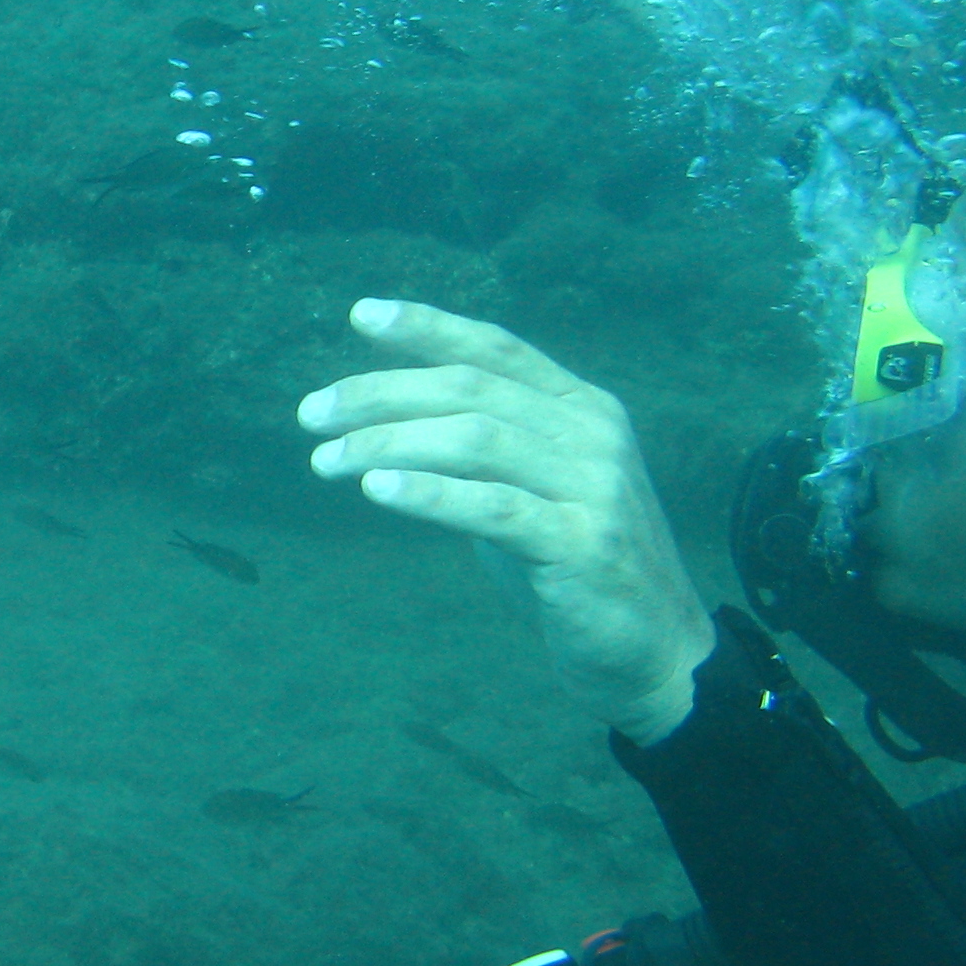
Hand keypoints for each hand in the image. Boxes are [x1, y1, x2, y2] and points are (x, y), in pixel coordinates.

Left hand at [297, 300, 716, 742]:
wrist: (654, 650)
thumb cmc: (574, 567)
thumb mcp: (532, 489)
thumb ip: (486, 449)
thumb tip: (391, 422)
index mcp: (583, 407)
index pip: (497, 348)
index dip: (428, 326)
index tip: (360, 314)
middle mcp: (593, 433)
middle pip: (471, 388)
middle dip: (381, 393)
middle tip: (312, 414)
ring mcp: (593, 486)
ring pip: (475, 439)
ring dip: (388, 444)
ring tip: (326, 460)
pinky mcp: (582, 544)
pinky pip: (494, 507)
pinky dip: (431, 494)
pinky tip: (379, 491)